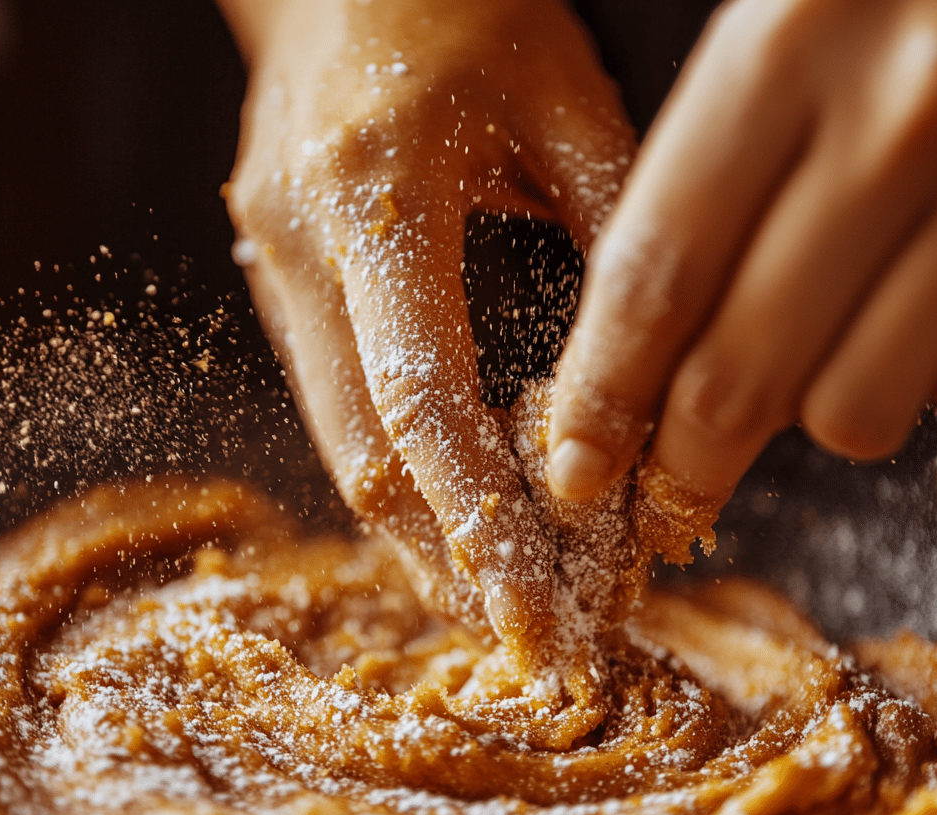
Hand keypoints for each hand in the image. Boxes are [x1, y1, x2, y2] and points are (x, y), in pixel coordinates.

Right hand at [219, 0, 633, 637]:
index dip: (479, 522)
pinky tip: (454, 509)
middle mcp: (302, 254)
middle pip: (363, 459)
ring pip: (341, 449)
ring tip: (497, 590)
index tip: (531, 609)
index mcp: (371, 200)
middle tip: (523, 630)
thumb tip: (662, 379)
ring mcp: (274, 274)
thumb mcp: (563, 99)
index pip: (421, 406)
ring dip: (420, 532)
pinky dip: (402, 474)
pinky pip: (337, 409)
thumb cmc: (458, 2)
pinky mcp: (280, 285)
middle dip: (444, 559)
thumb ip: (619, 238)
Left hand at [548, 0, 936, 505]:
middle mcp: (897, 121)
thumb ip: (704, 176)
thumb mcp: (778, 27)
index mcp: (782, 50)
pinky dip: (927, 383)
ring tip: (820, 353)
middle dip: (685, 462)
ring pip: (853, 411)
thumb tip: (635, 351)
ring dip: (815, 412)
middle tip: (666, 491)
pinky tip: (920, 320)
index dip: (603, 395)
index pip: (655, 279)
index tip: (579, 464)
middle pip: (738, 375)